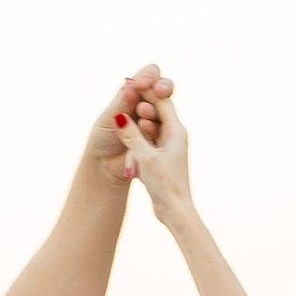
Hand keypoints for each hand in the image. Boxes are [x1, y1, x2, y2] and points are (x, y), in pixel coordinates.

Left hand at [88, 65, 172, 182]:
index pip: (149, 75)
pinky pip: (164, 129)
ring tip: (142, 116)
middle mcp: (147, 103)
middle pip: (164, 87)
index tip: (141, 84)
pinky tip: (144, 129)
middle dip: (163, 87)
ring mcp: (156, 120)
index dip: (149, 76)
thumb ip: (122, 102)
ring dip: (154, 110)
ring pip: (165, 109)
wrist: (105, 166)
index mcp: (133, 93)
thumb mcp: (110, 118)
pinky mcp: (161, 137)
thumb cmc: (103, 139)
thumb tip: (131, 83)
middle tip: (159, 91)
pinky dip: (154, 127)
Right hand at [123, 97, 193, 226]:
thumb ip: (131, 136)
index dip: (146, 92)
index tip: (129, 83)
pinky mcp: (161, 158)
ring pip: (150, 127)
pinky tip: (125, 135)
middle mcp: (174, 136)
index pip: (161, 102)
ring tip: (123, 116)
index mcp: (176, 132)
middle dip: (140, 104)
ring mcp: (168, 147)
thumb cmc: (165, 185)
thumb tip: (119, 114)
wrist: (175, 211)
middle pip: (156, 111)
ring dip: (137, 123)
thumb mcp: (145, 158)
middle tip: (124, 94)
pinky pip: (147, 140)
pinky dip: (137, 137)